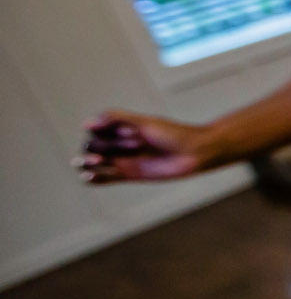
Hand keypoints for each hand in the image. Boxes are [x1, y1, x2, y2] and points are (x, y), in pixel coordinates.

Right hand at [76, 111, 217, 182]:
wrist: (195, 153)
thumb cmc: (174, 134)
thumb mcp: (145, 122)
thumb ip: (116, 119)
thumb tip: (85, 124)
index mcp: (123, 129)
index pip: (97, 131)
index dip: (106, 132)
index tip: (132, 132)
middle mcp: (121, 144)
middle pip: (94, 146)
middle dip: (104, 146)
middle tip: (135, 146)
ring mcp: (124, 160)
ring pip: (94, 163)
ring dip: (87, 163)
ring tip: (92, 162)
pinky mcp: (129, 175)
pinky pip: (104, 179)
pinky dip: (92, 178)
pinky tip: (88, 176)